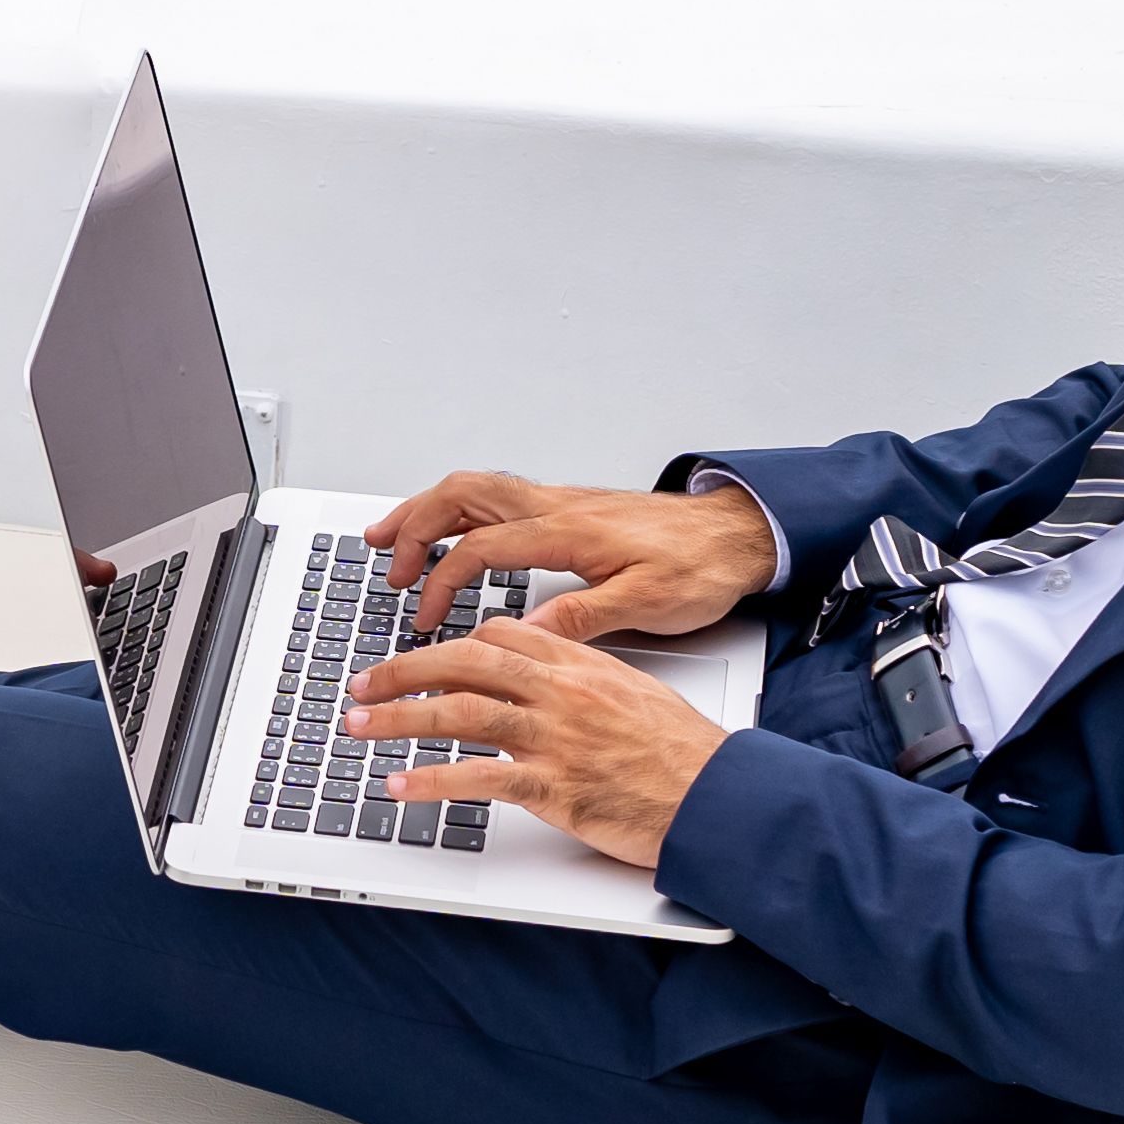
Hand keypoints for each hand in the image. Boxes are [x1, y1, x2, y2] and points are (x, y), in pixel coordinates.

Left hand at [350, 616, 729, 868]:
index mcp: (580, 664)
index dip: (452, 644)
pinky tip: (400, 785)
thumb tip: (548, 678)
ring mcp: (555, 738)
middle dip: (403, 671)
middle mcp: (561, 692)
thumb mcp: (635, 694)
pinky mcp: (554, 787)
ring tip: (359, 728)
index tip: (422, 658)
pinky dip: (431, 781)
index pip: (500, 634)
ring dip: (399, 719)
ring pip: (460, 712)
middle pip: (464, 662)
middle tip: (362, 685)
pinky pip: (479, 777)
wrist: (718, 797)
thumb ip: (585, 680)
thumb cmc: (684, 754)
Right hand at [357, 468, 774, 642]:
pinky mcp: (569, 508)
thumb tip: (528, 633)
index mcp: (568, 532)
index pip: (481, 548)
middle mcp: (557, 507)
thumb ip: (584, 616)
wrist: (736, 534)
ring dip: (430, 511)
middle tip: (386, 561)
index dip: (443, 581)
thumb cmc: (699, 568)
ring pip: (476, 490)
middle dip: (414, 525)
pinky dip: (460, 512)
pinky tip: (454, 534)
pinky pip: (497, 498)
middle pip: (462, 497)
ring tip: (396, 538)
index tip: (426, 617)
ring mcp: (560, 502)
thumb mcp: (649, 603)